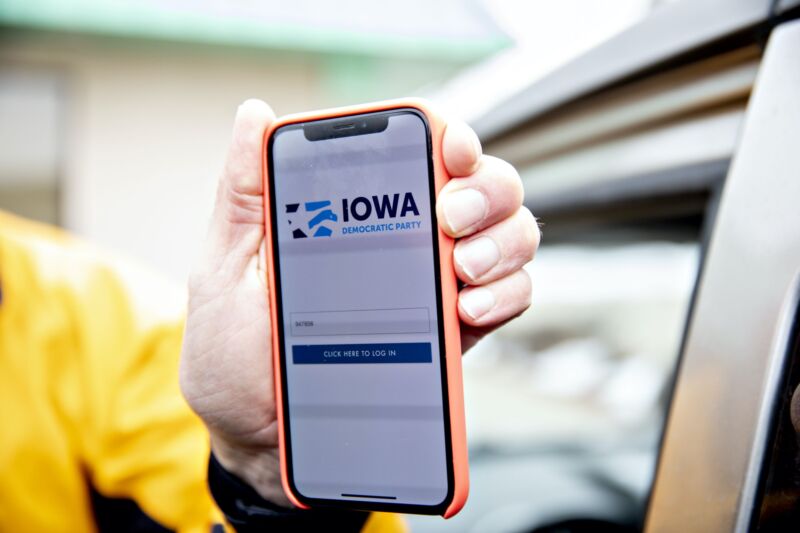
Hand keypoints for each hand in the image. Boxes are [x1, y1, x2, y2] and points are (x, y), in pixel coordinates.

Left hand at [179, 99, 538, 505]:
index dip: (447, 137)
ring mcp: (435, 287)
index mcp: (356, 215)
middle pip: (483, 188)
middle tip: (450, 217)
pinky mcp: (453, 336)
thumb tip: (254, 113)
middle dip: (484, 191)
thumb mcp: (225, 268)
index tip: (448, 146)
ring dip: (502, 241)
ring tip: (461, 269)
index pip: (418, 155)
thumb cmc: (236, 354)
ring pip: (510, 237)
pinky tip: (468, 309)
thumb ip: (244, 194)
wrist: (260, 442)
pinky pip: (509, 299)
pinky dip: (506, 295)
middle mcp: (407, 241)